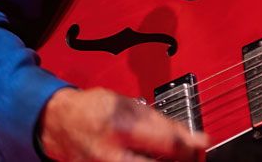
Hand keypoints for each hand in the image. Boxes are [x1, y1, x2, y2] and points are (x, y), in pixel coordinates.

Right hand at [39, 87, 206, 160]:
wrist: (60, 123)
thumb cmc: (95, 108)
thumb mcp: (131, 105)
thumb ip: (163, 122)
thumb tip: (193, 136)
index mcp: (122, 126)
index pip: (168, 144)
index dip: (191, 147)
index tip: (201, 144)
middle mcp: (112, 152)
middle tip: (188, 156)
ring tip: (169, 158)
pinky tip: (149, 159)